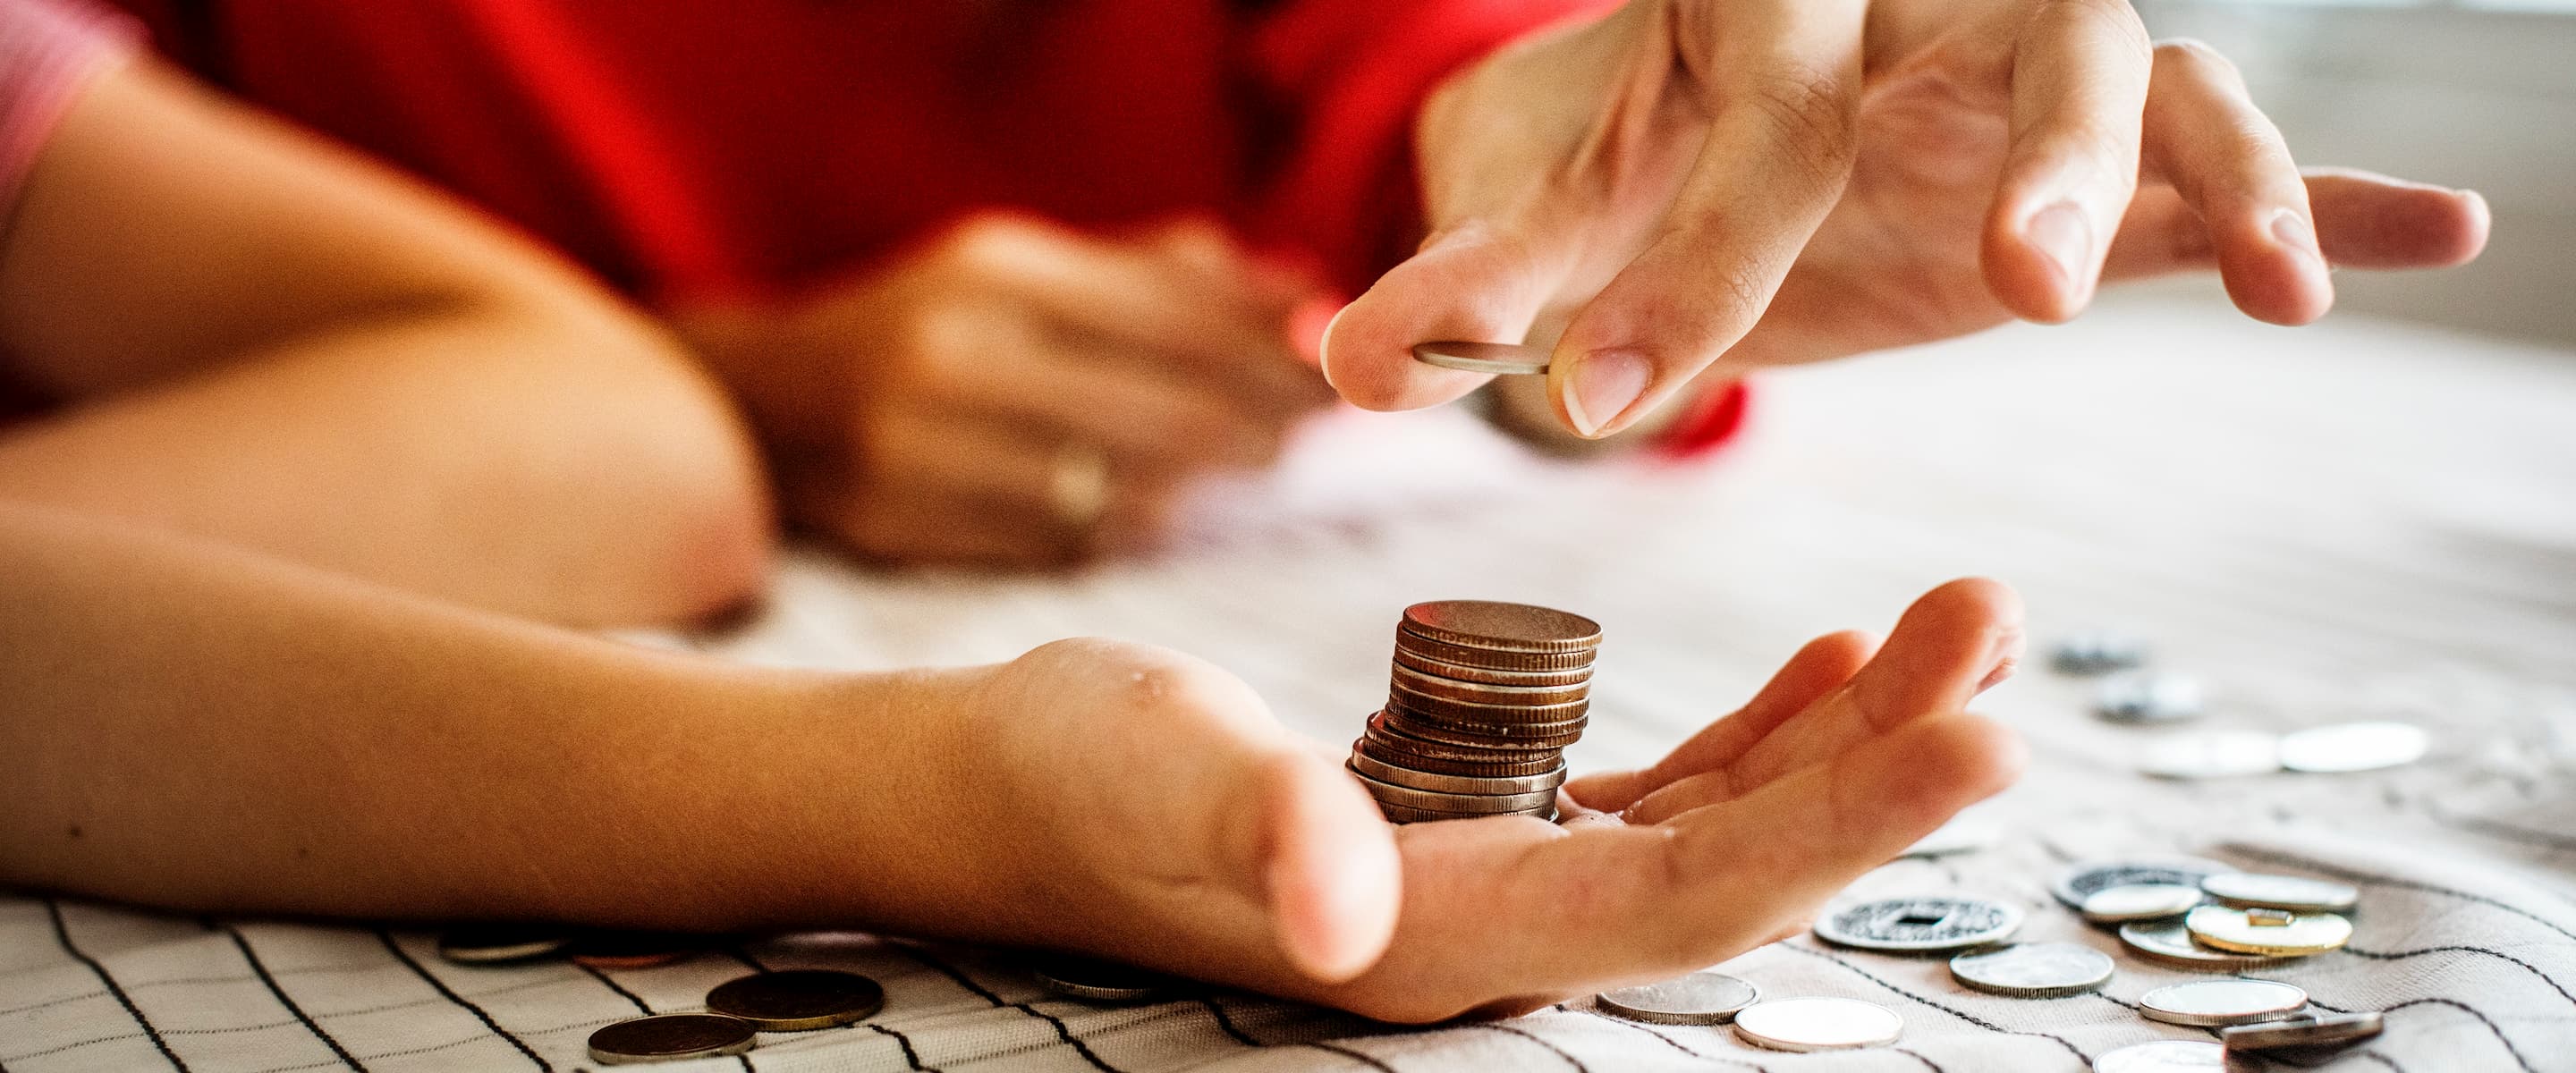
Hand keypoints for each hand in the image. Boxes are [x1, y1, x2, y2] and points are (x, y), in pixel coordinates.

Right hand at [681, 215, 1333, 566]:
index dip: (1271, 354)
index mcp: (995, 273)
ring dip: (1204, 484)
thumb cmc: (932, 328)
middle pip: (1163, 411)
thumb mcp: (1030, 272)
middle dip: (1258, 424)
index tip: (1336, 373)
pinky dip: (1129, 526)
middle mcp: (955, 355)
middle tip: (1311, 432)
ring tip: (1249, 464)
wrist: (770, 403)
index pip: (1175, 319)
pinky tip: (1160, 508)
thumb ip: (1164, 278)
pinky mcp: (908, 526)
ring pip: (1121, 490)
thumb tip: (1305, 294)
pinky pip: (1064, 543)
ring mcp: (925, 450)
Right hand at [918, 578, 2024, 1019]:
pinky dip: (1757, 733)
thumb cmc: (1071, 776)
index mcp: (1445, 937)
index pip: (1687, 900)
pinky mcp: (1483, 829)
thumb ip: (1261, 830)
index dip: (1842, 831)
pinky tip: (1829, 670)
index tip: (1979, 741)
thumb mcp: (1158, 772)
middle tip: (1996, 639)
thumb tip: (1343, 908)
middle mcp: (1499, 933)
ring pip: (1721, 825)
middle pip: (1742, 866)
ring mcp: (1500, 885)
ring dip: (1846, 736)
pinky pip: (1660, 793)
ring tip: (1953, 631)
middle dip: (1885, 765)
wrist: (1005, 788)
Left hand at [1324, 0, 2490, 437]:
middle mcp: (1915, 6)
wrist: (1694, 112)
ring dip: (2208, 173)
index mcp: (1761, 5)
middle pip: (2020, 37)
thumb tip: (1338, 363)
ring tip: (2273, 286)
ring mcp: (2016, 72)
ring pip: (2151, 74)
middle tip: (2022, 284)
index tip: (1605, 400)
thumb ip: (1463, 287)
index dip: (1688, 264)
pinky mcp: (2087, 160)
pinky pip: (2227, 155)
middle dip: (2035, 152)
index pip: (1755, 121)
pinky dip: (2320, 194)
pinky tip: (2431, 238)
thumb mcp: (1548, 215)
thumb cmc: (1617, 154)